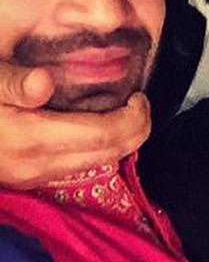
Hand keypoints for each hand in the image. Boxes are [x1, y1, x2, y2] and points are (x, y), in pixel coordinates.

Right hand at [0, 61, 150, 188]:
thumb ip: (14, 82)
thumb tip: (44, 81)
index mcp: (32, 138)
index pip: (104, 135)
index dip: (132, 117)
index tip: (139, 97)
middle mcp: (39, 165)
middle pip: (109, 154)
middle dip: (136, 130)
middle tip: (140, 104)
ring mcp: (35, 176)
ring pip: (98, 164)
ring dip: (120, 141)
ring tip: (126, 112)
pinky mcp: (31, 179)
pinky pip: (80, 166)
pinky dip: (100, 148)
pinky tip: (97, 126)